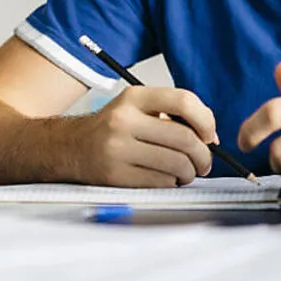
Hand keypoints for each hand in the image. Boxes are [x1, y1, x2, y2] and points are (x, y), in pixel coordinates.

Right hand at [74, 85, 216, 186]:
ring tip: (186, 172)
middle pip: (185, 138)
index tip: (209, 135)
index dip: (206, 120)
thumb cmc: (114, 128)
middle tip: (204, 162)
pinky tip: (167, 179)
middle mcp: (124, 120)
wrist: (70, 147)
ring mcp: (118, 149)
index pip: (184, 101)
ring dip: (190, 173)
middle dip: (204, 155)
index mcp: (135, 97)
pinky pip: (161, 182)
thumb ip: (174, 114)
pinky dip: (172, 183)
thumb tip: (210, 138)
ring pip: (176, 164)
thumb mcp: (139, 107)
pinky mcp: (115, 175)